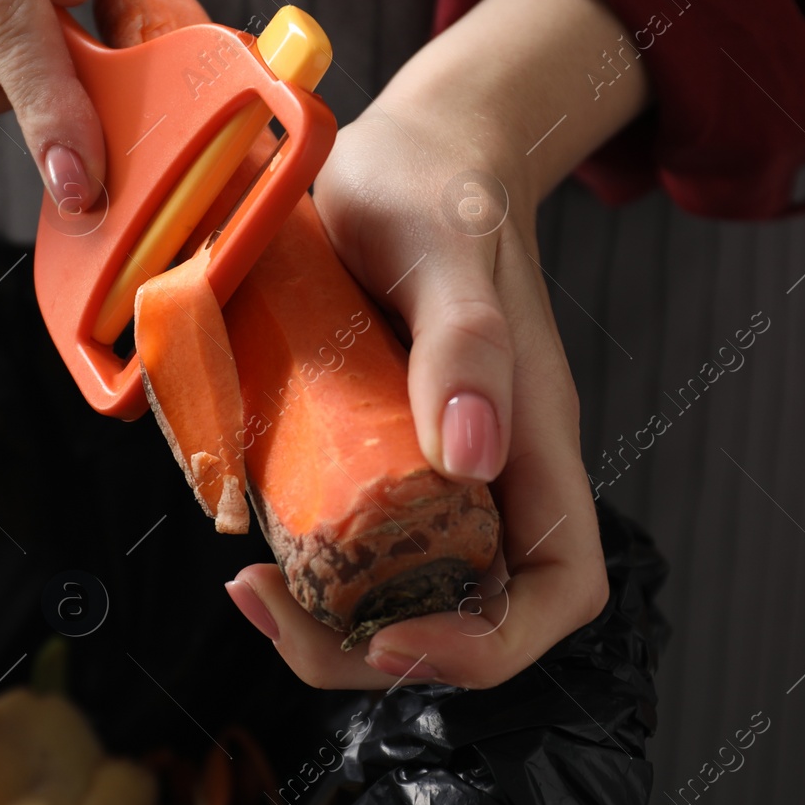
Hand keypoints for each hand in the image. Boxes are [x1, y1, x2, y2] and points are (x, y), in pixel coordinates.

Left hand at [224, 0, 651, 689]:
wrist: (400, 158)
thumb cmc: (433, 188)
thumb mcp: (444, 246)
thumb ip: (468, 338)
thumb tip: (471, 458)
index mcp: (534, 441)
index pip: (558, 588)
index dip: (487, 641)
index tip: (388, 628)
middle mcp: (492, 475)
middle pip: (465, 616)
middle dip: (369, 646)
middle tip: (268, 605)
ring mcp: (432, 474)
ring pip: (400, 593)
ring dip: (327, 621)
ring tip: (249, 583)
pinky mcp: (375, 460)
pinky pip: (353, 543)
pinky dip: (305, 568)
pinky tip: (246, 542)